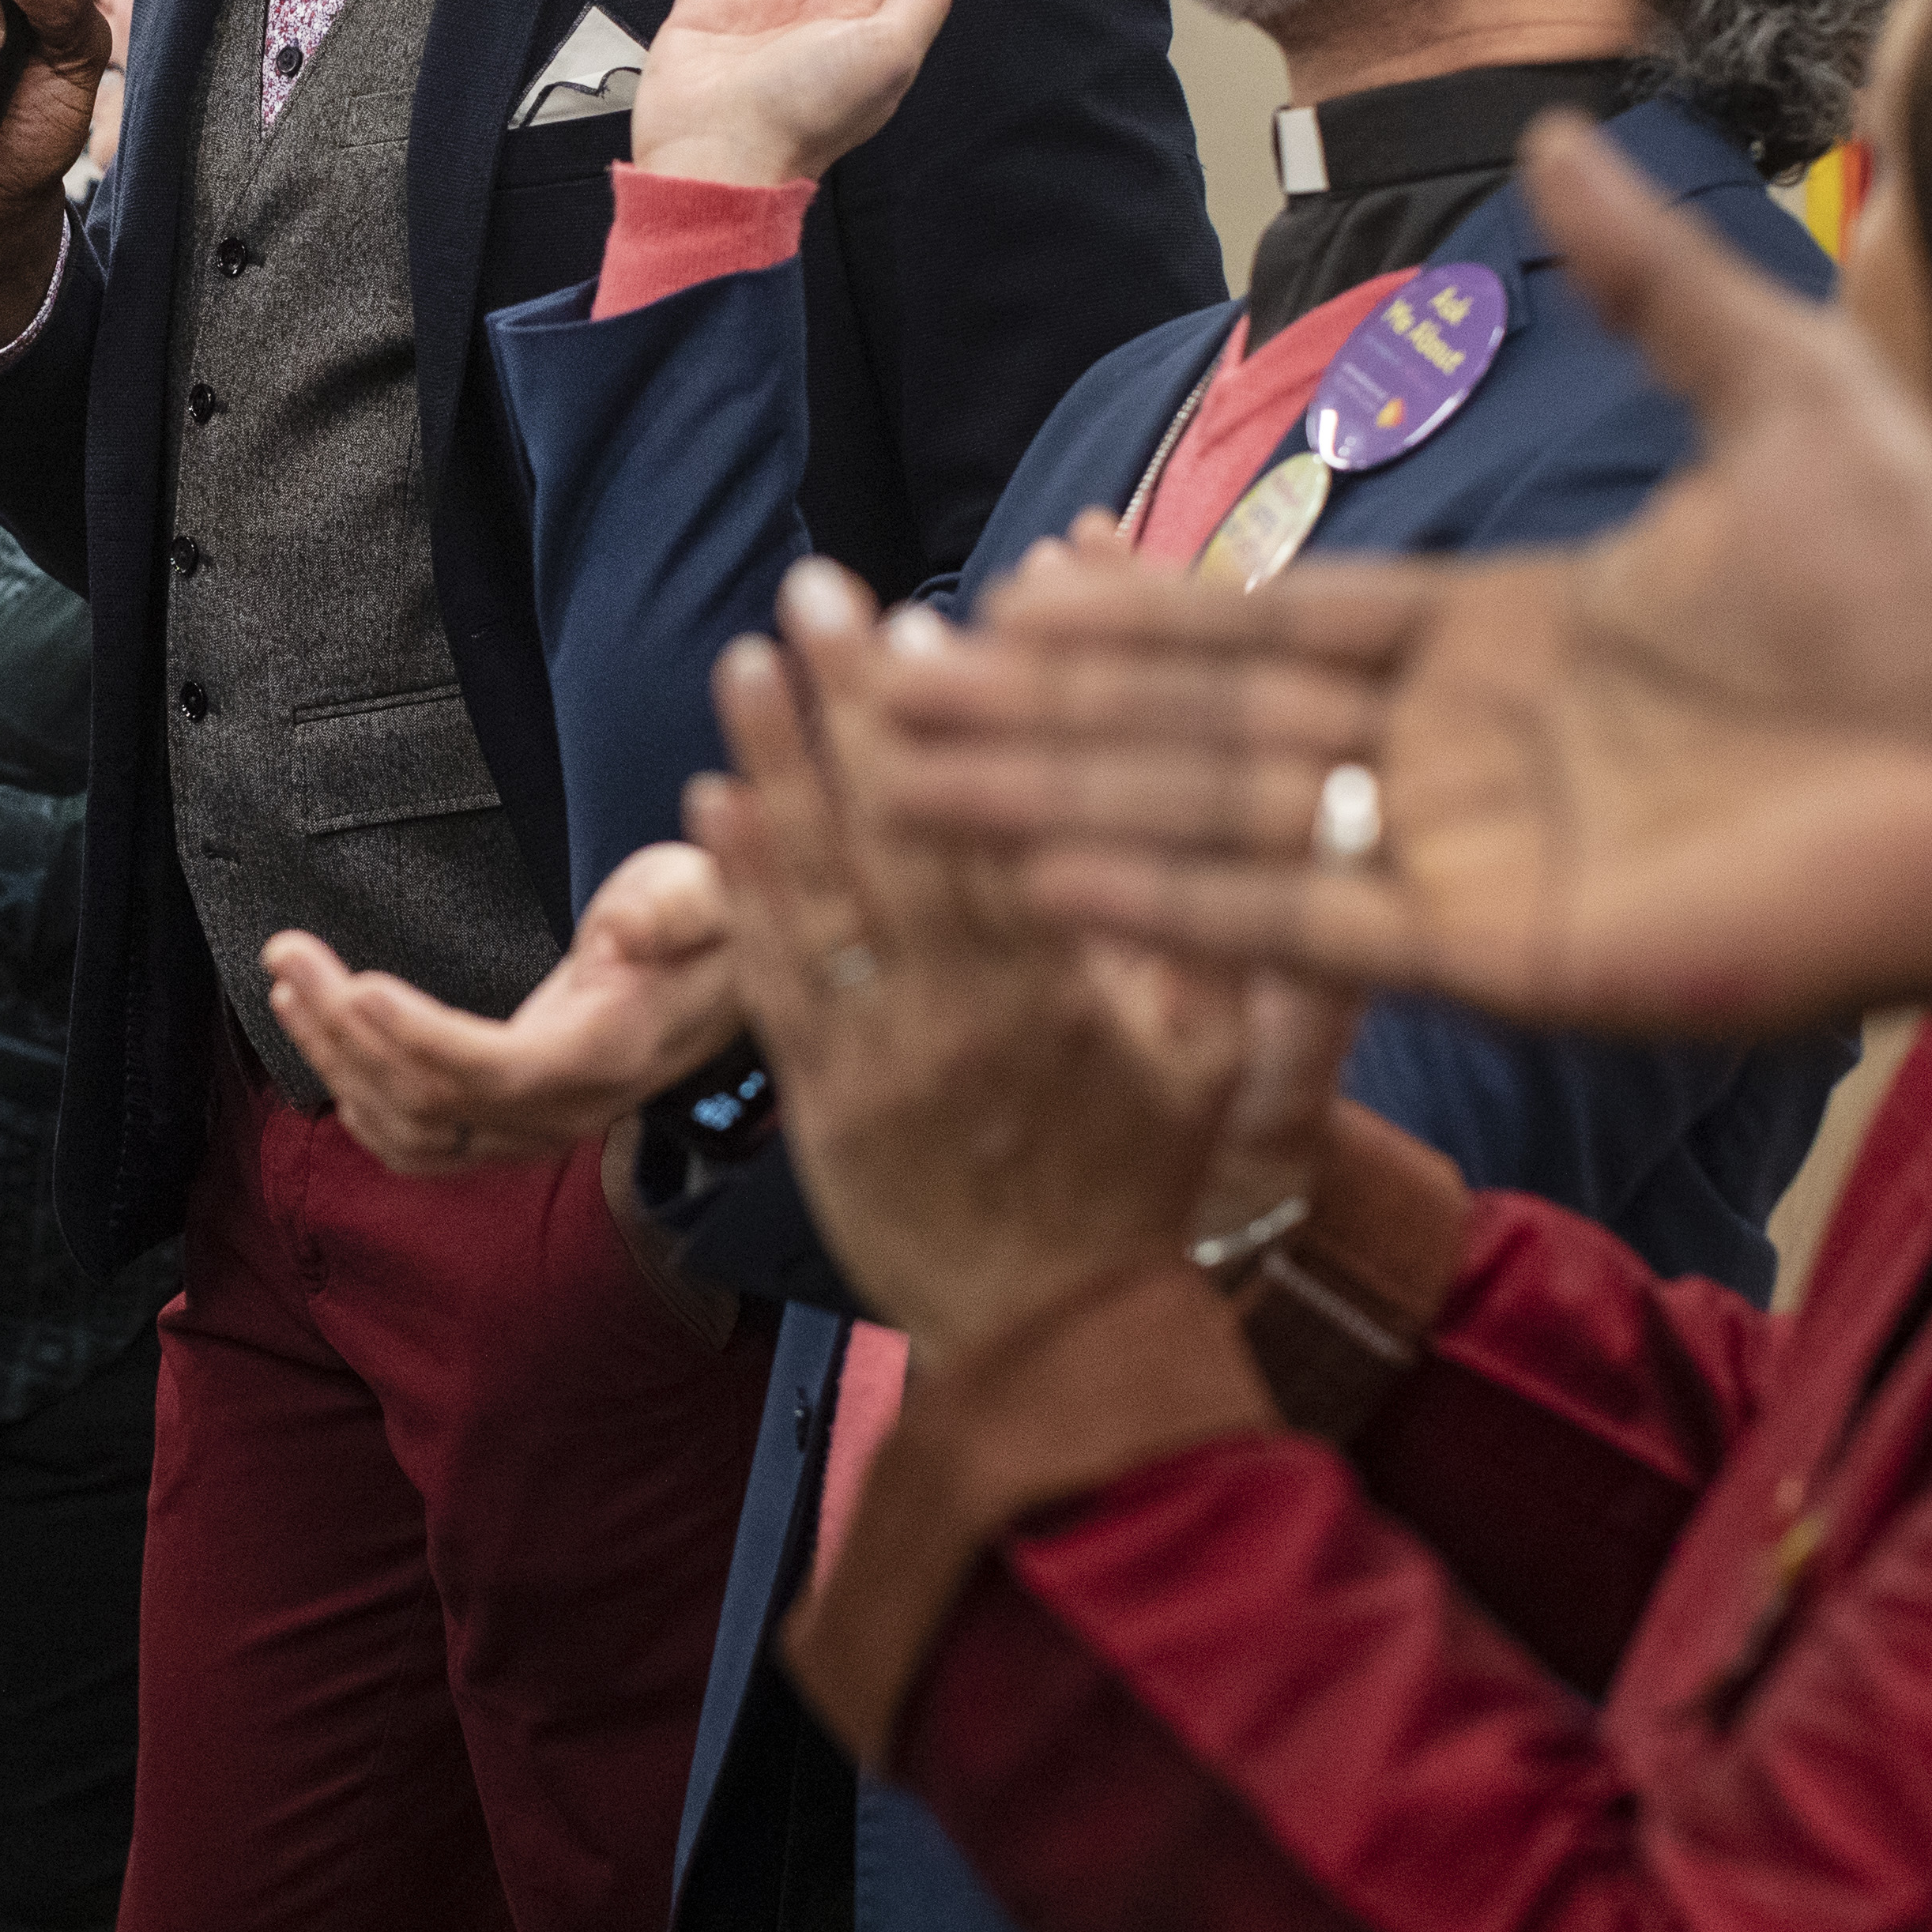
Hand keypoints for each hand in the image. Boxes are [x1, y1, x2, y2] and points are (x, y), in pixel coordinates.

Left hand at [267, 840, 745, 1175]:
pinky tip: (322, 1042)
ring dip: (334, 1058)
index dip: (421, 1038)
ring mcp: (530, 1128)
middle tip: (288, 953)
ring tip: (288, 982)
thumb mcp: (707, 895)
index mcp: (608, 1056)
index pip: (498, 1070)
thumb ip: (674, 910)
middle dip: (345, 1026)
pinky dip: (358, 1099)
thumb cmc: (704, 928)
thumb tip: (624, 930)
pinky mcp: (505, 1124)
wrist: (712, 983)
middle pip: (430, 1097)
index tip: (357, 984)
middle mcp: (563, 1110)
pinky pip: (417, 1142)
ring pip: (408, 1126)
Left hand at [696, 565, 1243, 1371]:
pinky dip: (742, 890)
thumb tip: (1213, 797)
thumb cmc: (1137, 1179)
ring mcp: (884, 1059)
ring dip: (775, 768)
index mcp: (1070, 995)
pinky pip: (773, 979)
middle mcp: (969, 1017)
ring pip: (822, 893)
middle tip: (813, 592)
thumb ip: (1213, 930)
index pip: (1003, 830)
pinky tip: (716, 804)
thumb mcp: (1216, 1063)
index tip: (924, 625)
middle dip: (852, 705)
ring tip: (744, 665)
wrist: (1054, 1339)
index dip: (958, 726)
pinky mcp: (821, 1102)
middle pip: (900, 834)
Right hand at [880, 115, 1931, 1036]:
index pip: (1268, 618)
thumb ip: (1655, 284)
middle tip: (886, 685)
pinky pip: (1295, 917)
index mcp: (1499, 635)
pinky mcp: (1491, 945)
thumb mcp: (1784, 395)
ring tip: (907, 779)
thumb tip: (1565, 141)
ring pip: (1210, 814)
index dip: (1136, 606)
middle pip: (1199, 718)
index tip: (1012, 585)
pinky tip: (1046, 877)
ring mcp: (1460, 852)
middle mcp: (1451, 749)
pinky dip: (1168, 901)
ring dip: (1055, 800)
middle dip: (1041, 706)